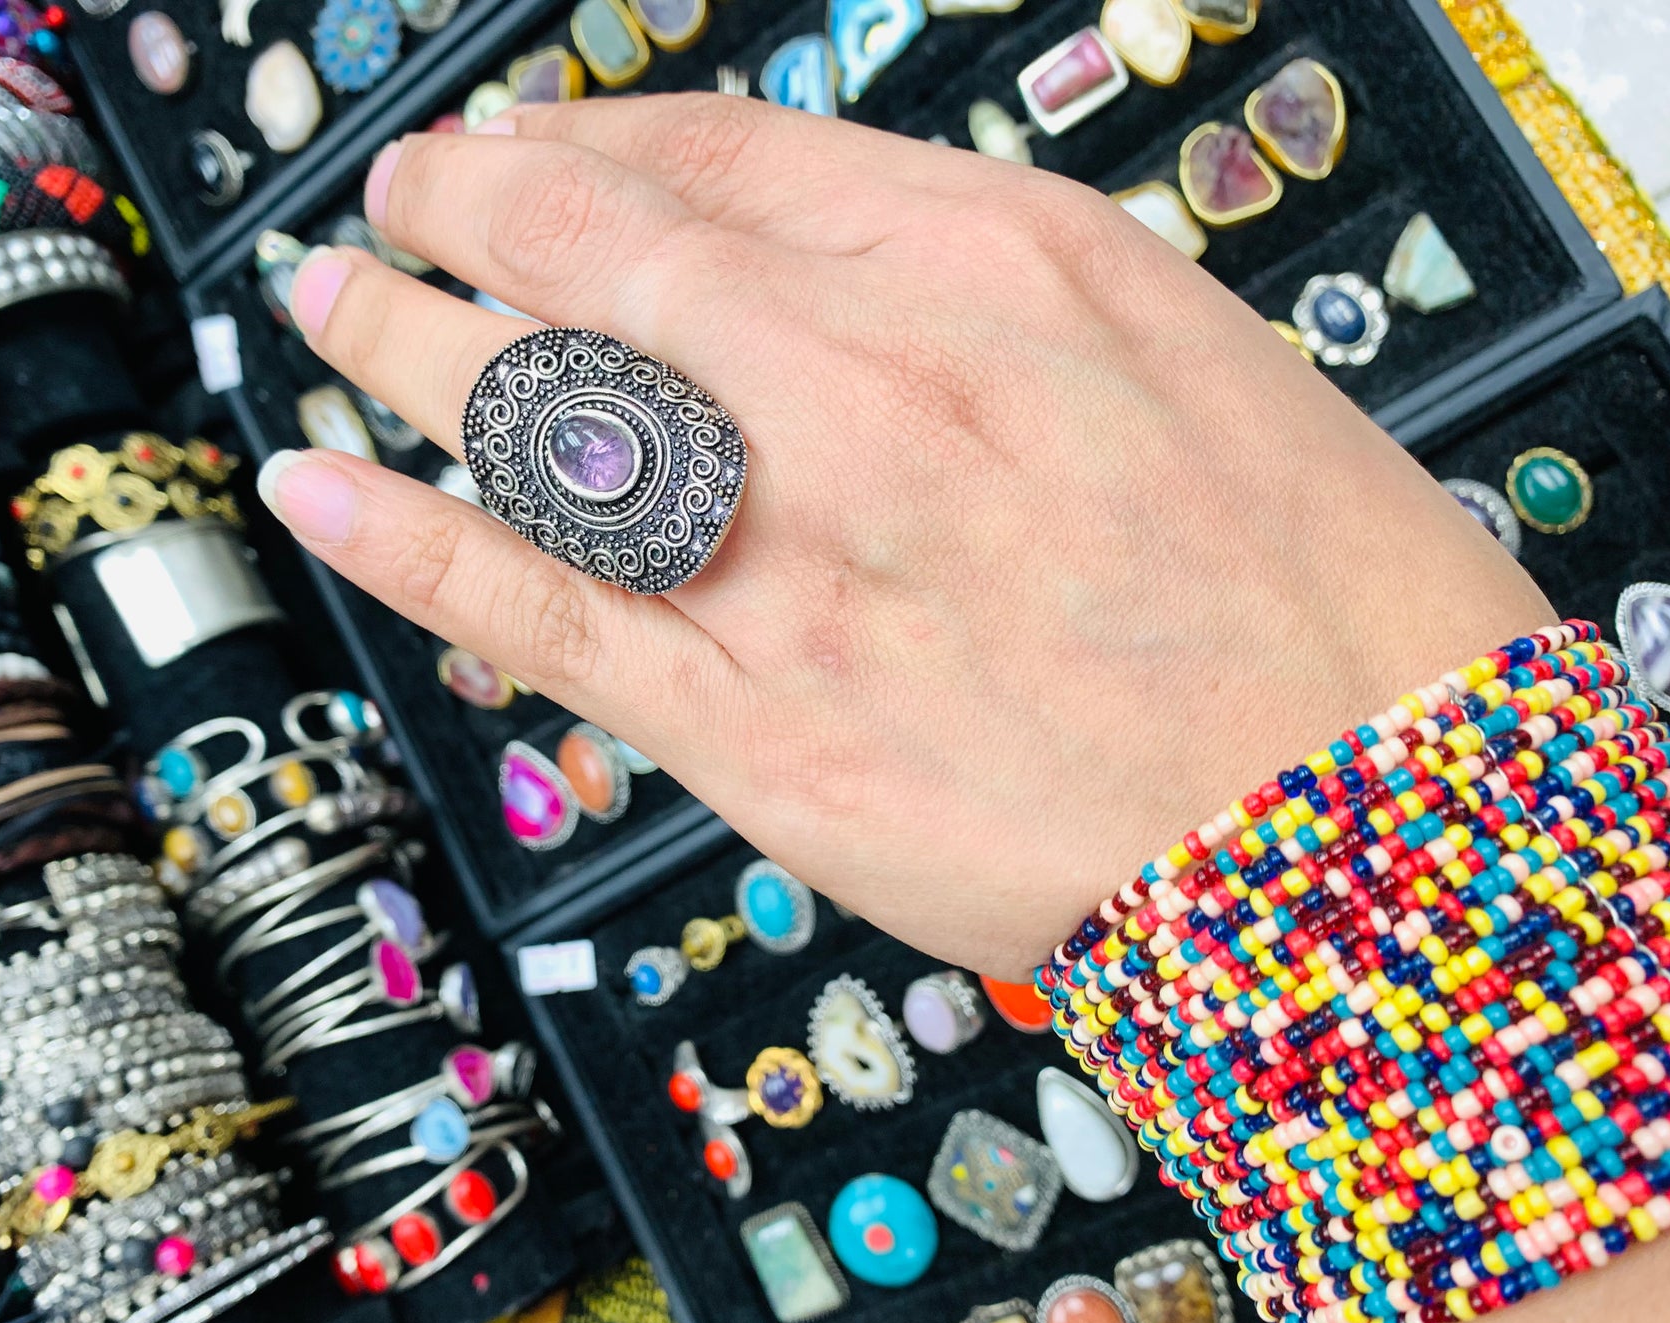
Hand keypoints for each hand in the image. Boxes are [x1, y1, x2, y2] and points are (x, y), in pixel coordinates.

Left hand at [258, 93, 1549, 979]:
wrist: (1356, 836)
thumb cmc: (1306, 594)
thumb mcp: (1169, 345)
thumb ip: (967, 281)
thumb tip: (799, 250)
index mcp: (992, 270)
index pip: (721, 155)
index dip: (589, 140)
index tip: (528, 149)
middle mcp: (870, 392)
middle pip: (596, 258)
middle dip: (464, 209)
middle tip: (403, 203)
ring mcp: (794, 562)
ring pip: (535, 418)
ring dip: (401, 344)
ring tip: (331, 308)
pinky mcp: (752, 725)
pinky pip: (533, 611)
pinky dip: (402, 540)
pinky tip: (313, 485)